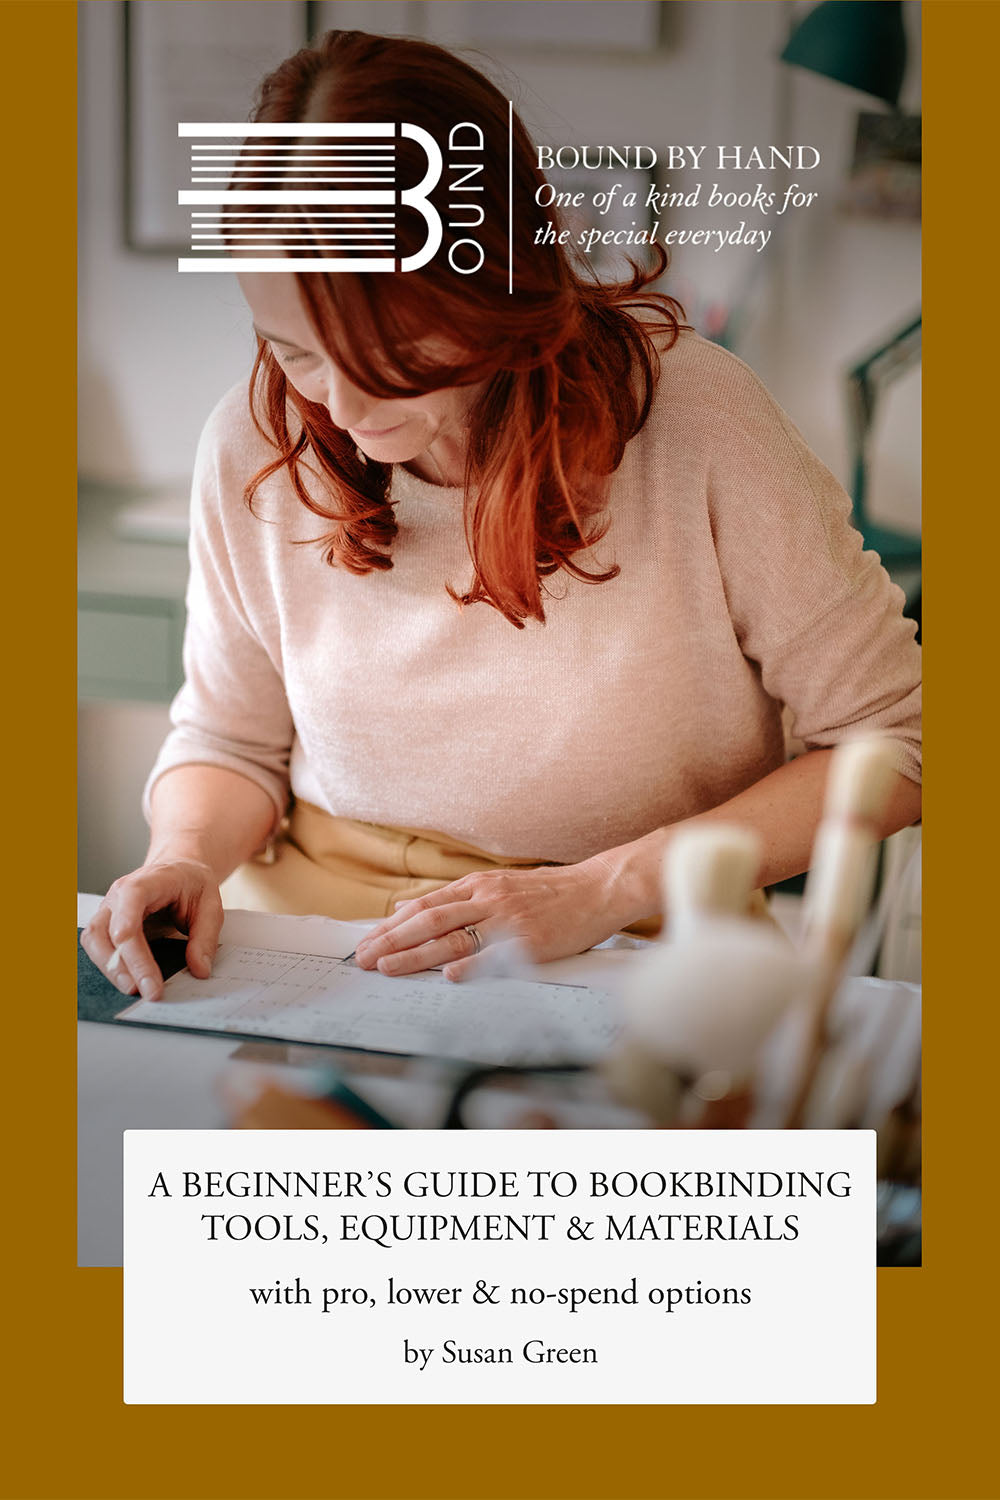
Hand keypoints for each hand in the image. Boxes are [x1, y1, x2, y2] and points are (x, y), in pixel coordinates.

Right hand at [80, 858, 222, 1001]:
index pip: (128, 913)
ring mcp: (109, 909)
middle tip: (141, 991)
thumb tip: (199, 970)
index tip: (147, 977)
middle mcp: (119, 895)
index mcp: (145, 883)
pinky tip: (128, 979)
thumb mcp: (211, 904)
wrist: (179, 870)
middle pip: (104, 931)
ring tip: (134, 989)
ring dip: (110, 968)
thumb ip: (205, 937)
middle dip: (119, 965)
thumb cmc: (192, 883)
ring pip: (93, 940)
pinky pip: (98, 946)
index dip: (133, 947)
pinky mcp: (108, 924)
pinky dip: (109, 965)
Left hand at [353, 858, 627, 980]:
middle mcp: (487, 898)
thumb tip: (410, 907)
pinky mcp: (529, 941)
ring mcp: (507, 919)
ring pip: (450, 936)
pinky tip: (446, 975)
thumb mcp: (499, 885)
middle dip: (391, 941)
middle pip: (428, 920)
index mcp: (478, 885)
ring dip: (414, 954)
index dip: (392, 925)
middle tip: (363, 958)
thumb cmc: (551, 892)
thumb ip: (458, 899)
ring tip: (386, 968)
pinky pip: (494, 954)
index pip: (425, 905)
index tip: (367, 941)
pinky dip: (469, 965)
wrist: (598, 888)